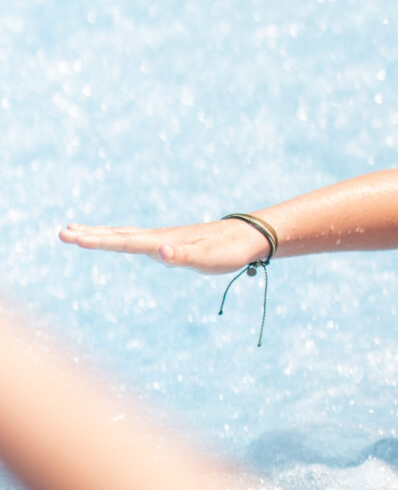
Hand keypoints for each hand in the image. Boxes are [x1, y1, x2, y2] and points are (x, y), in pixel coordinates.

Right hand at [58, 217, 275, 273]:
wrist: (245, 238)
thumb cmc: (227, 251)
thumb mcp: (208, 258)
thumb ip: (184, 256)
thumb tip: (160, 251)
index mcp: (160, 242)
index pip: (123, 242)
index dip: (97, 242)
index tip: (72, 238)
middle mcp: (156, 238)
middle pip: (116, 236)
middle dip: (88, 236)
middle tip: (60, 234)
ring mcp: (159, 239)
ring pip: (121, 236)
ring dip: (97, 234)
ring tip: (73, 231)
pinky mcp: (166, 243)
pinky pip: (133, 239)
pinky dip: (114, 238)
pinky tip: (110, 239)